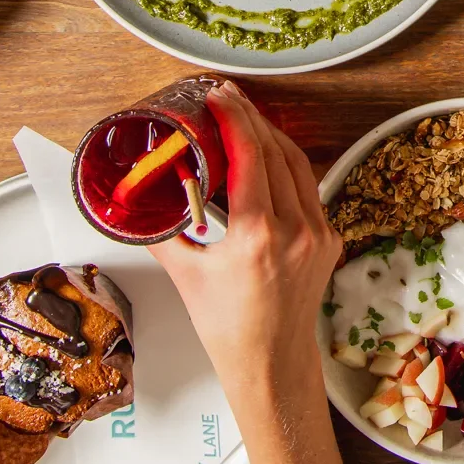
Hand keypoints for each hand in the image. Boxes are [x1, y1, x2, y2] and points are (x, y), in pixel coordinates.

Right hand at [147, 83, 340, 392]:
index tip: (220, 97)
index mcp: (258, 236)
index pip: (250, 155)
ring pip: (298, 165)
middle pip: (276, 151)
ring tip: (245, 122)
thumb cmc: (230, 331)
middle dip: (251, 119)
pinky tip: (267, 160)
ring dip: (271, 138)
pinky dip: (287, 168)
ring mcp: (318, 234)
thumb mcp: (186, 276)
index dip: (234, 117)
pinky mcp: (328, 240)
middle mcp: (295, 230)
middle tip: (228, 100)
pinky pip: (308, 189)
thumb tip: (135, 205)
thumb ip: (161, 233)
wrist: (272, 365)